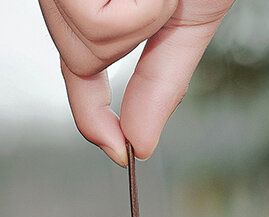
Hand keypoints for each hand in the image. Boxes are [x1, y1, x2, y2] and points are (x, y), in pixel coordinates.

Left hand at [39, 0, 233, 163]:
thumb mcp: (188, 19)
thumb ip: (162, 82)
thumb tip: (142, 144)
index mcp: (96, 3)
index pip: (79, 72)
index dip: (91, 115)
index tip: (117, 150)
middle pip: (80, 61)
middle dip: (131, 38)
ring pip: (87, 49)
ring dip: (141, 18)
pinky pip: (99, 29)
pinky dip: (139, 9)